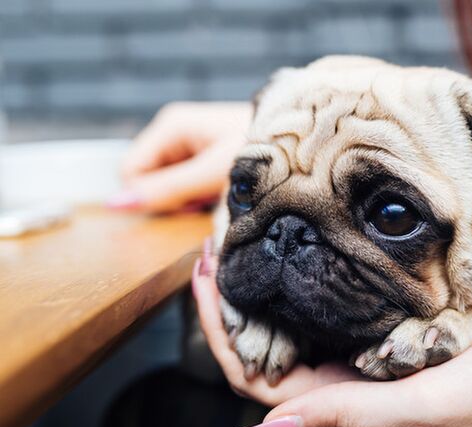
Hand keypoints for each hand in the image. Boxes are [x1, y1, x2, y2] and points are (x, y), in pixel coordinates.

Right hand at [114, 102, 252, 212]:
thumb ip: (167, 190)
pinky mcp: (207, 159)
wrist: (305, 143)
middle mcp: (177, 132)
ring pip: (167, 185)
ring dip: (189, 199)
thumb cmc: (264, 151)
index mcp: (171, 125)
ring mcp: (191, 145)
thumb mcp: (213, 174)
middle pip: (148, 179)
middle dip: (172, 198)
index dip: (153, 195)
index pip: (130, 171)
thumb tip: (115, 205)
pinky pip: (187, 185)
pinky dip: (201, 196)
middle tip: (209, 198)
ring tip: (220, 195)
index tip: (190, 201)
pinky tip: (224, 194)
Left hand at [193, 240, 471, 426]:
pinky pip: (334, 317)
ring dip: (268, 290)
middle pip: (265, 347)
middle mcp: (341, 388)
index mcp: (336, 407)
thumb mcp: (411, 409)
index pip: (252, 374)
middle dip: (235, 299)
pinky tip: (312, 260)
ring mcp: (363, 368)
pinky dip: (311, 288)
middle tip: (221, 244)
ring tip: (254, 244)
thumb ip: (339, 415)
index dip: (220, 328)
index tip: (205, 271)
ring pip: (296, 330)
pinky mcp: (389, 348)